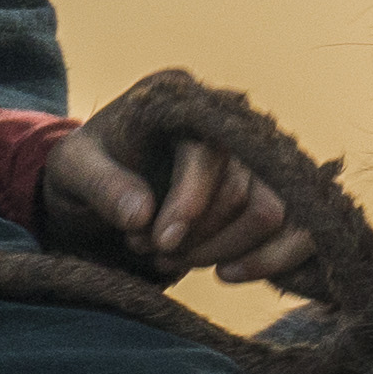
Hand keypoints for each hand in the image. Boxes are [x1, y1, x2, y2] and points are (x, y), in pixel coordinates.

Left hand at [42, 102, 313, 285]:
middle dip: (201, 237)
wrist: (101, 187)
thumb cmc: (87, 170)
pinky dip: (271, 260)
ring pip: (274, 214)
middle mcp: (230, 121)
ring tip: (175, 260)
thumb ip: (102, 184)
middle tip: (154, 250)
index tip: (159, 243)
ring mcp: (257, 157)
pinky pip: (300, 229)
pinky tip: (228, 274)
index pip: (208, 155)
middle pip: (247, 191)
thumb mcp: (72, 170)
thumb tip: (142, 214)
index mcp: (183, 99)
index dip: (188, 205)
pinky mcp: (272, 191)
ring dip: (227, 250)